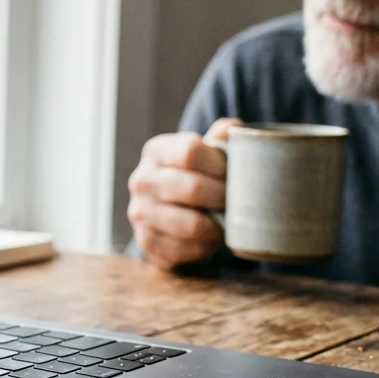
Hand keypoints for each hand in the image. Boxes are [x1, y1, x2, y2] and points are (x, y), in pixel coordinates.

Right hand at [127, 118, 240, 270]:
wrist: (168, 214)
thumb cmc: (194, 178)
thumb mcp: (204, 155)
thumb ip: (219, 140)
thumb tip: (234, 128)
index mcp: (156, 151)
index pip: (190, 151)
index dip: (220, 165)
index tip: (236, 174)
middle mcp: (141, 180)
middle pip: (191, 188)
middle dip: (223, 197)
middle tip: (239, 203)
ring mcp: (140, 213)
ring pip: (190, 224)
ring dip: (217, 226)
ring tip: (229, 222)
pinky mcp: (146, 242)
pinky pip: (185, 249)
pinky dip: (206, 247)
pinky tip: (212, 238)